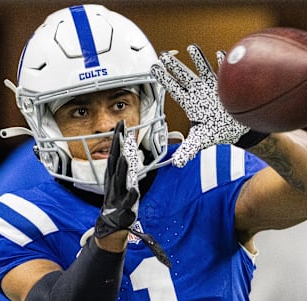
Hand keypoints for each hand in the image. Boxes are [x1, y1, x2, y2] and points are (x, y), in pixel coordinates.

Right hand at [94, 120, 170, 266]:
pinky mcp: (123, 209)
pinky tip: (134, 190)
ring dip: (122, 169)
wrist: (111, 225)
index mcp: (113, 177)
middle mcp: (114, 183)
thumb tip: (125, 152)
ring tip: (125, 157)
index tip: (120, 125)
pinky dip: (130, 196)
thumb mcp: (117, 183)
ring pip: (119, 180)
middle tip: (120, 130)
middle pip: (115, 162)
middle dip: (117, 146)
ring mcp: (118, 195)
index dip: (117, 139)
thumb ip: (120, 168)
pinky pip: (127, 202)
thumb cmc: (116, 202)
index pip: (115, 154)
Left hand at [150, 45, 249, 166]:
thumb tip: (177, 164)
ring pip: (204, 69)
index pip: (174, 89)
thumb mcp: (200, 140)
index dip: (163, 79)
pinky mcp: (228, 84)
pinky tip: (220, 54)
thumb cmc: (216, 131)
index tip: (152, 68)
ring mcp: (214, 86)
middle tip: (163, 55)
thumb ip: (188, 150)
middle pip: (184, 76)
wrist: (236, 128)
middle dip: (174, 66)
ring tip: (191, 48)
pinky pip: (225, 72)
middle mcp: (199, 92)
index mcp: (190, 103)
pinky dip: (223, 64)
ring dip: (198, 59)